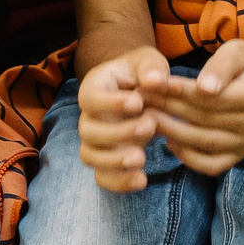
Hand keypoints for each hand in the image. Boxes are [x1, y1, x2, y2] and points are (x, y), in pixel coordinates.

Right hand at [76, 46, 169, 192]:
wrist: (140, 90)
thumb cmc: (141, 73)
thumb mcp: (148, 61)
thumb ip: (151, 68)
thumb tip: (155, 81)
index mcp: (94, 89)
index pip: (90, 98)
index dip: (110, 103)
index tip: (137, 102)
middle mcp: (89, 117)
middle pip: (88, 131)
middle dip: (117, 133)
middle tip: (149, 126)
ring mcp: (95, 141)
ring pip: (90, 157)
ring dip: (114, 161)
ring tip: (141, 158)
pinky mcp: (105, 160)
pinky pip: (102, 177)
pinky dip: (118, 183)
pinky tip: (141, 180)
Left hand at [143, 41, 243, 176]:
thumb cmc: (242, 63)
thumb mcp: (236, 51)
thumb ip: (220, 66)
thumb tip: (205, 88)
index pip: (209, 97)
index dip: (178, 91)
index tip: (152, 84)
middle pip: (203, 119)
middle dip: (168, 108)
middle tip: (141, 100)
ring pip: (203, 142)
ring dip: (171, 131)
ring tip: (147, 118)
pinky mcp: (238, 156)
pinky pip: (210, 165)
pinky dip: (187, 157)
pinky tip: (169, 141)